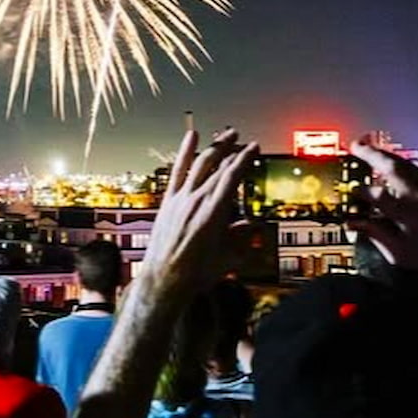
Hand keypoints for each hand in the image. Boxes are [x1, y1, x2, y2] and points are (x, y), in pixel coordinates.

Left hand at [141, 127, 258, 300]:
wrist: (163, 281)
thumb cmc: (194, 274)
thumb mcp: (228, 258)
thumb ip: (242, 239)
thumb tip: (253, 228)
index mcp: (214, 212)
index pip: (233, 176)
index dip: (245, 158)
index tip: (254, 147)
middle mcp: (196, 200)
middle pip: (218, 166)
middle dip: (232, 149)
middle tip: (243, 140)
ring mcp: (180, 199)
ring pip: (199, 163)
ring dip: (214, 147)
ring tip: (225, 136)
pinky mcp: (168, 202)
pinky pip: (177, 171)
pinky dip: (185, 152)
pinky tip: (191, 137)